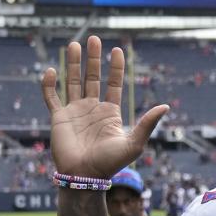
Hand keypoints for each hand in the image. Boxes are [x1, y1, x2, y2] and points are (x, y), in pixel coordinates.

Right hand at [41, 36, 168, 178]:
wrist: (84, 176)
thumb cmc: (110, 163)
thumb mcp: (134, 143)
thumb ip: (147, 124)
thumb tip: (165, 106)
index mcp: (109, 113)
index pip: (113, 84)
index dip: (115, 67)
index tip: (118, 50)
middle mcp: (92, 109)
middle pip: (91, 77)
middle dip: (92, 58)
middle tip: (93, 38)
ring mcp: (74, 112)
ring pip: (72, 81)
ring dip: (72, 63)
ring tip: (74, 44)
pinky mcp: (58, 118)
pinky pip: (52, 97)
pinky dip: (50, 84)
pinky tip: (52, 71)